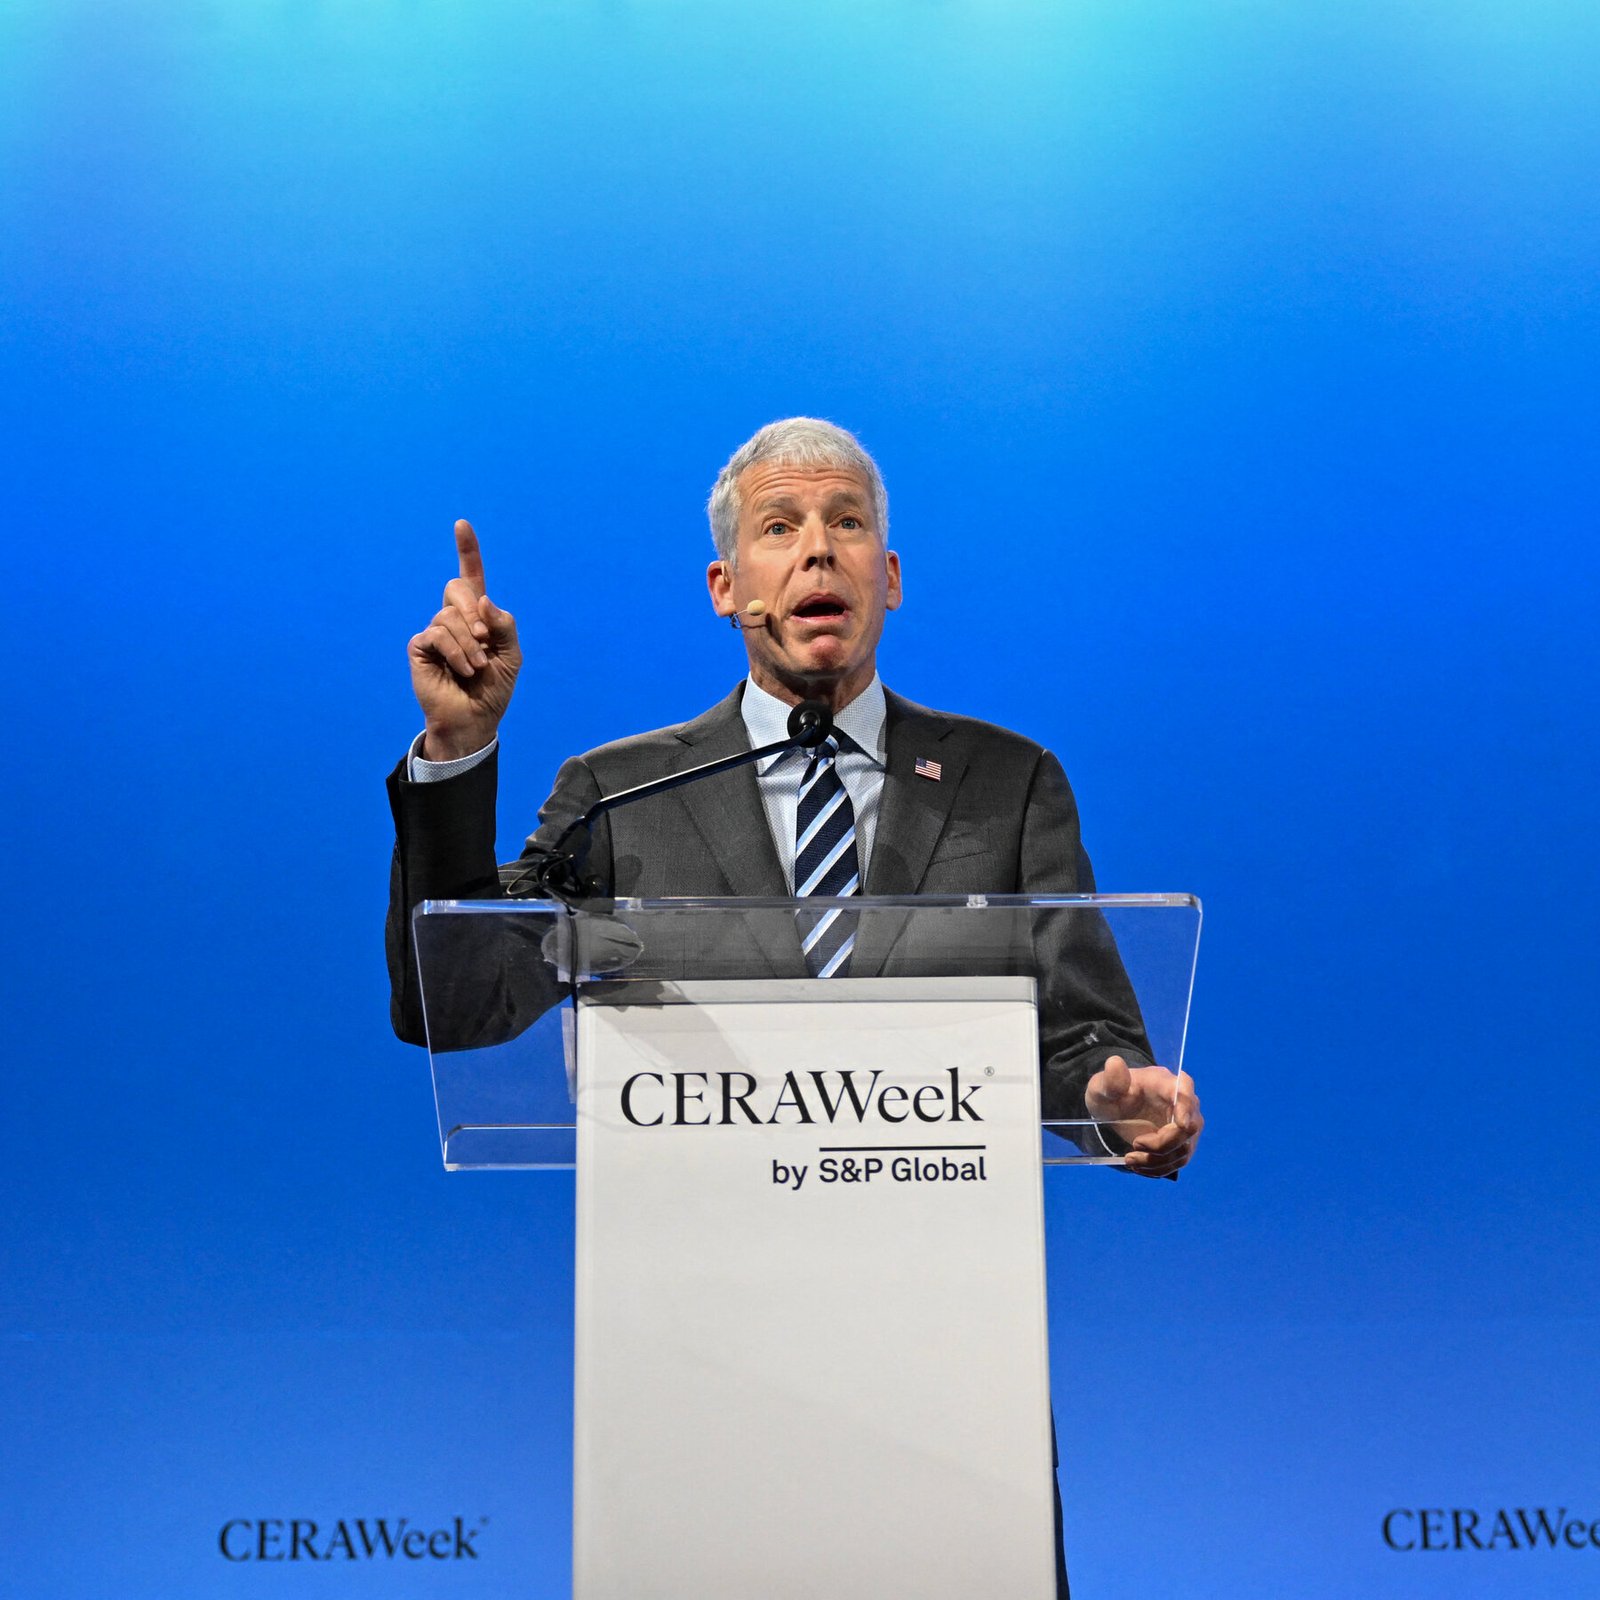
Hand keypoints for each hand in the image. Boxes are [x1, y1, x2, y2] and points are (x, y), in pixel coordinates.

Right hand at [408, 519, 521, 759]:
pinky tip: (462, 670)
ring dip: (470, 643)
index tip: (461, 525)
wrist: (475, 718)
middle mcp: (454, 618)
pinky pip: (437, 634)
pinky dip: (456, 652)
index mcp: (478, 615)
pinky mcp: (420, 647)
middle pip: (457, 588)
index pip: (471, 576)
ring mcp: (435, 631)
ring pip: (449, 615)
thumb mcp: (512, 655)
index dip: (467, 550)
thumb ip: (504, 625)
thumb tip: (483, 601)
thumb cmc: (494, 688)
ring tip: (476, 667)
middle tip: (486, 640)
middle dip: (475, 612)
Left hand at [1084, 1056, 1202, 1178]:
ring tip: (1130, 1160)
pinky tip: (1139, 1167)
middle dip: (1162, 1144)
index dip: (1186, 1107)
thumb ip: (1110, 1078)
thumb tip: (1114, 1063)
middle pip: (1188, 1129)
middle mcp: (1185, 1104)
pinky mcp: (1182, 1145)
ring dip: (1156, 1161)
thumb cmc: (1112, 1092)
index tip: (1179, 1124)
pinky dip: (1158, 1169)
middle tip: (1134, 1146)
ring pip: (1183, 1151)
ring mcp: (1187, 1126)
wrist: (1115, 1108)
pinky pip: (1178, 1162)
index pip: (1185, 1092)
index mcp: (1167, 1083)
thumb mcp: (1103, 1085)